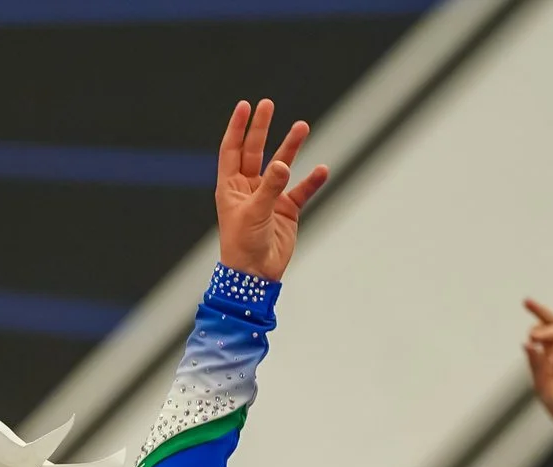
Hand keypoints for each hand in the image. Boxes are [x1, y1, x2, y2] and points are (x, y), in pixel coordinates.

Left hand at [215, 99, 327, 282]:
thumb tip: (285, 164)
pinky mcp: (286, 211)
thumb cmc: (243, 245)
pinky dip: (311, 181)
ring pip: (281, 166)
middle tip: (268, 105)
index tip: (245, 106)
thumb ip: (271, 187)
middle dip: (261, 128)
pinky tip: (321, 170)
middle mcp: (249, 188)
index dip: (238, 127)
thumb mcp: (255, 213)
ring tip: (302, 126)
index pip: (232, 150)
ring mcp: (269, 198)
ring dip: (291, 147)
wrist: (255, 276)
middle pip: (254, 151)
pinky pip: (301, 191)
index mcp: (231, 187)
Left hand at [522, 301, 552, 437]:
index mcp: (552, 355)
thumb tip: (527, 343)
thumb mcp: (542, 384)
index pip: (544, 330)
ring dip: (549, 335)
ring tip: (538, 346)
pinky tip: (552, 361)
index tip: (526, 301)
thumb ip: (536, 364)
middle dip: (542, 317)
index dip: (538, 314)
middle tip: (532, 333)